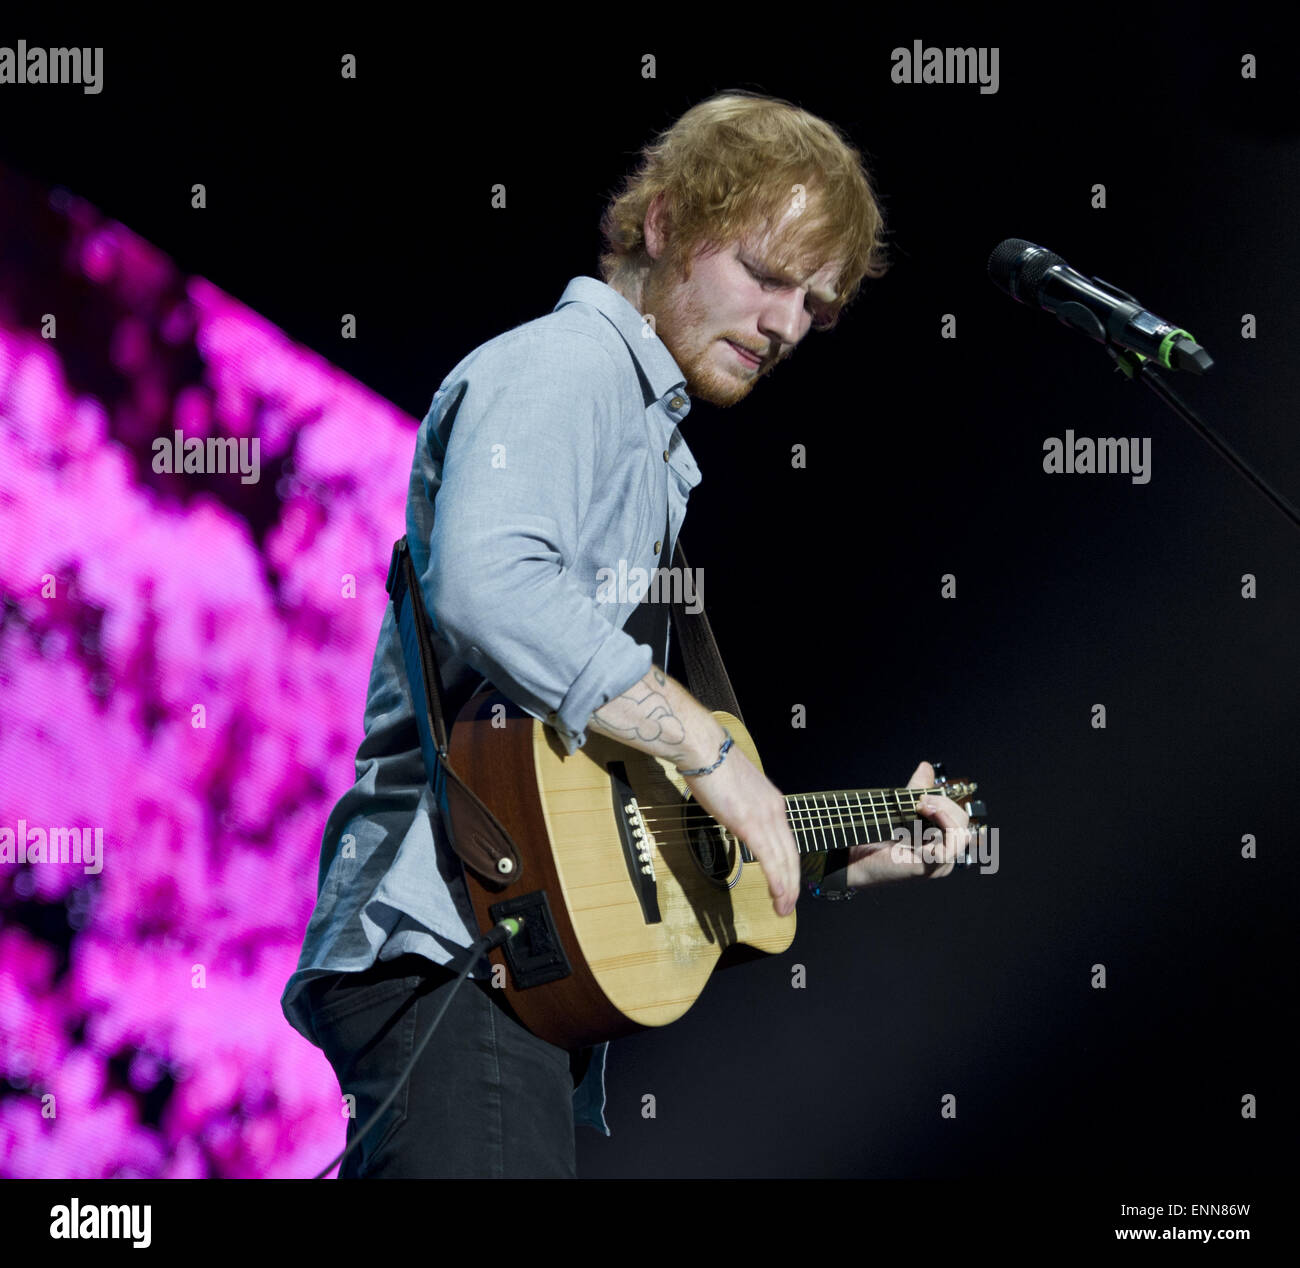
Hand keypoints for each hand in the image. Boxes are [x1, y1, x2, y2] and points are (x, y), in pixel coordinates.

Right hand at [681, 744, 799, 916]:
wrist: (705, 748)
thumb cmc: (713, 764)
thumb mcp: (736, 789)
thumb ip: (742, 806)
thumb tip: (736, 815)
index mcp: (772, 802)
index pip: (787, 841)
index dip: (789, 866)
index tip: (787, 884)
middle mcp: (775, 810)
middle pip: (791, 855)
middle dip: (792, 884)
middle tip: (789, 905)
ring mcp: (764, 817)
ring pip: (784, 861)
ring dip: (786, 889)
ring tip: (783, 908)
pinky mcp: (750, 824)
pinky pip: (769, 859)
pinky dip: (776, 880)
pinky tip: (777, 895)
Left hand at [844, 761, 970, 887]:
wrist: (853, 857)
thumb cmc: (874, 837)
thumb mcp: (900, 808)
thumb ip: (916, 790)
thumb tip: (926, 767)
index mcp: (940, 841)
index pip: (959, 817)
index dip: (945, 802)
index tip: (921, 797)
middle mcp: (944, 854)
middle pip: (963, 823)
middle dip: (944, 804)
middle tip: (920, 801)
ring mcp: (938, 864)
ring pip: (961, 835)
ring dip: (943, 814)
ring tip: (922, 808)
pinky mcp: (928, 868)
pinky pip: (949, 850)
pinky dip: (940, 830)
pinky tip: (923, 822)